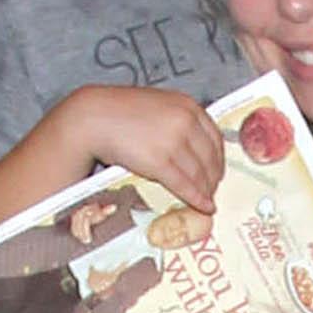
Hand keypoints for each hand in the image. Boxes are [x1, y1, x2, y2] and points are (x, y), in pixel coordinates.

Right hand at [68, 86, 223, 212]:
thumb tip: (194, 145)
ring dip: (206, 190)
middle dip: (214, 177)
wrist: (92, 117)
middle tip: (213, 189)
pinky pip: (185, 185)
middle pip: (211, 157)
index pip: (215, 137)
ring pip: (200, 174)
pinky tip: (203, 206)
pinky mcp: (160, 161)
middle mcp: (185, 122)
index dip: (219, 158)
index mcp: (187, 106)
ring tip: (207, 200)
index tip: (219, 170)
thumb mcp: (158, 106)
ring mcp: (173, 142)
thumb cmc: (120, 112)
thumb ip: (178, 120)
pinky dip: (196, 199)